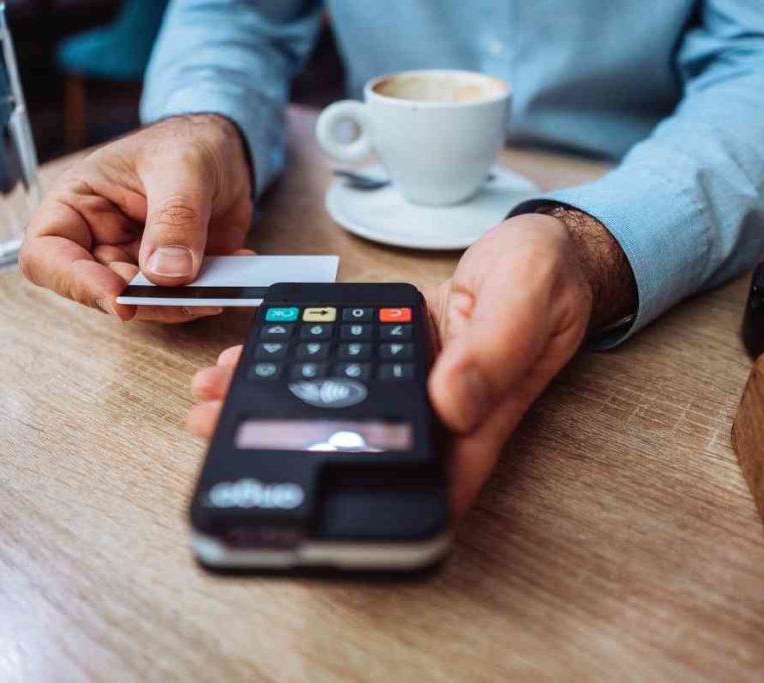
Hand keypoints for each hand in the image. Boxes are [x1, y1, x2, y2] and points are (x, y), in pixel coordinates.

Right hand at [20, 114, 253, 321]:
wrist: (226, 149)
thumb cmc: (188, 142)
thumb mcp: (182, 166)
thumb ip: (174, 217)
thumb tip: (166, 273)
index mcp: (76, 203)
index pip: (46, 255)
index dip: (75, 283)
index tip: (119, 298)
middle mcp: (97, 238)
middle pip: (99, 291)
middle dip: (144, 300)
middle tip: (189, 295)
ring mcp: (132, 260)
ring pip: (142, 304)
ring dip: (180, 303)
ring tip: (218, 284)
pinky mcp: (168, 275)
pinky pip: (180, 299)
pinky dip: (208, 293)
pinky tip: (233, 264)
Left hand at [186, 213, 634, 515]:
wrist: (544, 248)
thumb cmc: (549, 276)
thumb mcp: (525, 301)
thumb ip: (492, 352)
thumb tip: (448, 405)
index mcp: (476, 416)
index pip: (421, 483)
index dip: (358, 503)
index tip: (292, 496)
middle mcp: (441, 412)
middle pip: (362, 450)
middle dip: (288, 449)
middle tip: (218, 431)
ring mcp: (416, 385)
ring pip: (341, 411)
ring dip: (276, 408)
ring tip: (213, 400)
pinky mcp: (398, 356)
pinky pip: (341, 368)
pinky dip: (295, 366)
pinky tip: (254, 360)